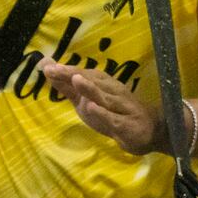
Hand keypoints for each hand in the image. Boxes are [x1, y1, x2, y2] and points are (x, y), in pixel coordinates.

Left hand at [42, 60, 162, 153]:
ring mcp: (122, 108)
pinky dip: (103, 113)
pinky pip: (115, 119)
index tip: (47, 66)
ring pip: (105, 97)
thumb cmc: (115, 113)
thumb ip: (67, 87)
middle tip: (55, 69)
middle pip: (93, 82)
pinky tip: (92, 108)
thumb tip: (46, 68)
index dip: (66, 70)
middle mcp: (113, 92)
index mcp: (104, 84)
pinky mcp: (128, 126)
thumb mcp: (87, 100)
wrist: (151, 130)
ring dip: (90, 89)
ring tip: (75, 80)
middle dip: (74, 75)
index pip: (84, 74)